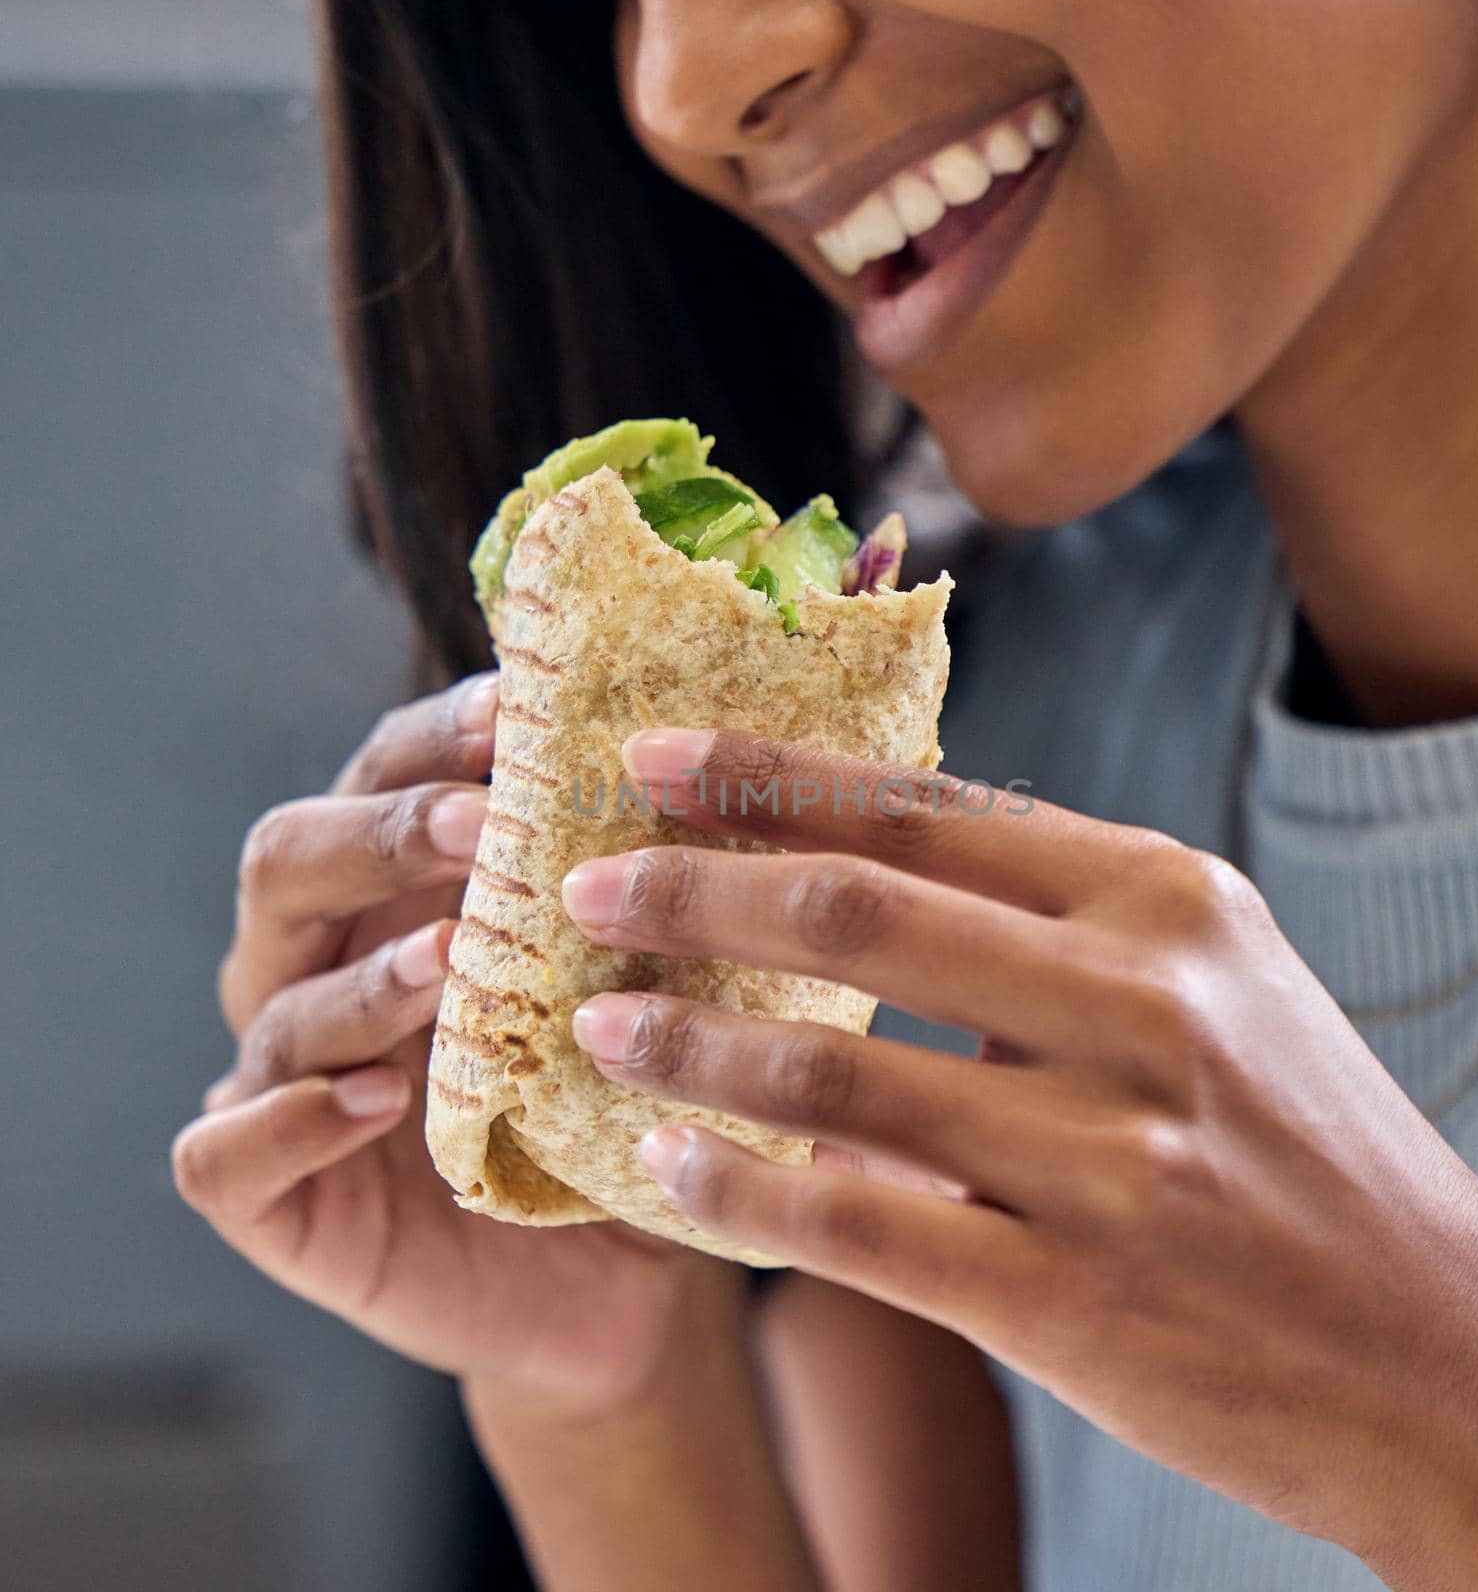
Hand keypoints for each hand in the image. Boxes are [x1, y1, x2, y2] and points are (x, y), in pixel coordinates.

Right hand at [173, 677, 709, 1417]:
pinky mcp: (271, 1199)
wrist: (619, 1279)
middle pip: (290, 856)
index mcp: (402, 889)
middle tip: (480, 824)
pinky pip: (222, 1155)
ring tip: (449, 963)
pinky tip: (375, 1101)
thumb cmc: (625, 1104)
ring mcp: (281, 1078)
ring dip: (365, 976)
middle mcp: (323, 965)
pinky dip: (289, 1121)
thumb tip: (748, 768)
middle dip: (381, 830)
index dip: (439, 733)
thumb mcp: (647, 989)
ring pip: (276, 1001)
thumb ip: (656, 897)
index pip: (389, 772)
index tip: (517, 704)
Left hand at [560, 728, 1477, 1587]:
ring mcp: (1110, 1156)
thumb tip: (857, 869)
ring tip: (599, 1023)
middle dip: (691, 887)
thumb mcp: (1212, 987)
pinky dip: (742, 1189)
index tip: (648, 761)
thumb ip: (1050, 921)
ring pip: (831, 1068)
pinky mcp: (1078, 1300)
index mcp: (1164, 899)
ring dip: (687, 1041)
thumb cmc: (1304, 1150)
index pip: (921, 804)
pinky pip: (858, 1227)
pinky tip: (668, 1168)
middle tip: (581, 884)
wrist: (1446, 1358)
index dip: (764, 777)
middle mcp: (1141, 1003)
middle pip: (854, 908)